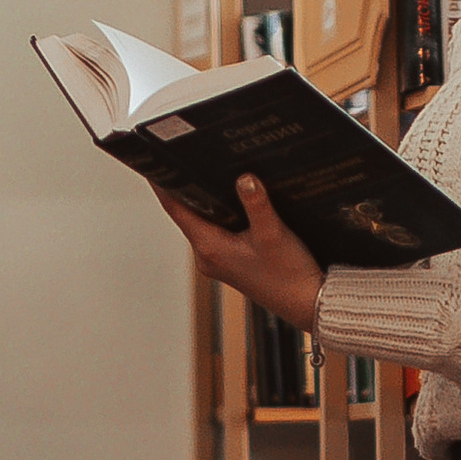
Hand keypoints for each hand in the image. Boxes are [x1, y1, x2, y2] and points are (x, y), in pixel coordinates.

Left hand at [161, 175, 323, 329]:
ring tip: (204, 171)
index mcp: (210, 249)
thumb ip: (257, 203)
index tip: (154, 164)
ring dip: (203, 200)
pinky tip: (230, 199)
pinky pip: (216, 230)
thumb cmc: (288, 276)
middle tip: (182, 157)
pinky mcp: (231, 260)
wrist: (306, 302)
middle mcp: (208, 256)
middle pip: (186, 214)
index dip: (164, 185)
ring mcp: (218, 259)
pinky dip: (219, 213)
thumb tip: (244, 178)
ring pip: (202, 222)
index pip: (176, 210)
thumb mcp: (273, 233)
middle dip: (184, 188)